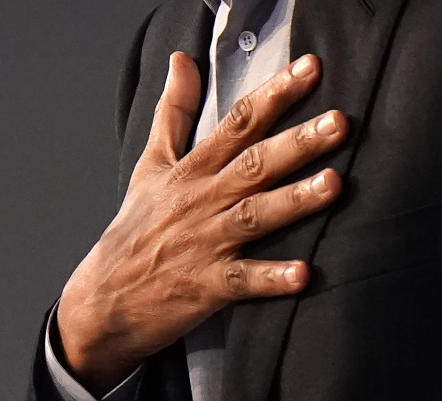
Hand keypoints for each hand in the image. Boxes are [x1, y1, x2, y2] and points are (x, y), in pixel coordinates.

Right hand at [58, 51, 347, 394]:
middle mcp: (202, 202)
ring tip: (333, 184)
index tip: (309, 70)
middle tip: (338, 123)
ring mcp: (205, 244)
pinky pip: (243, 281)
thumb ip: (174, 113)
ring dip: (294, 200)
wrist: (103, 299)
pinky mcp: (207, 287)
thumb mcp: (150, 165)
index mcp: (192, 172)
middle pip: (254, 165)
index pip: (237, 124)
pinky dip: (271, 279)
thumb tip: (181, 60)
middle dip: (297, 142)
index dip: (274, 95)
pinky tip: (302, 274)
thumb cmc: (134, 233)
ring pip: (254, 216)